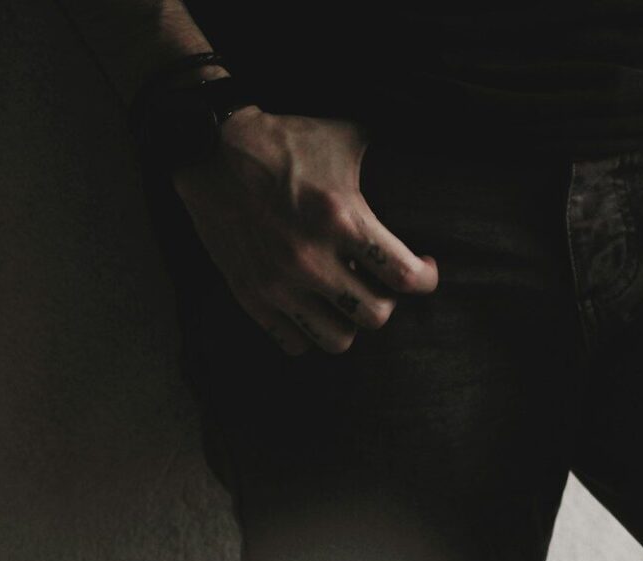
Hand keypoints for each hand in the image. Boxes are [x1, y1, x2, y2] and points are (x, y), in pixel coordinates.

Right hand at [171, 108, 438, 354]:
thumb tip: (433, 141)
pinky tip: (314, 310)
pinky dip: (309, 334)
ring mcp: (278, 283)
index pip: (404, 277)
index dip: (425, 278)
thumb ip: (388, 151)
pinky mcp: (251, 295)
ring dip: (350, 323)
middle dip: (387, 300)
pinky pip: (293, 343)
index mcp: (341, 218)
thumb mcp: (344, 135)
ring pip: (337, 340)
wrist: (210, 149)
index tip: (423, 268)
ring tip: (348, 302)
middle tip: (382, 284)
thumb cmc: (285, 140)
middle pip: (376, 316)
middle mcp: (311, 258)